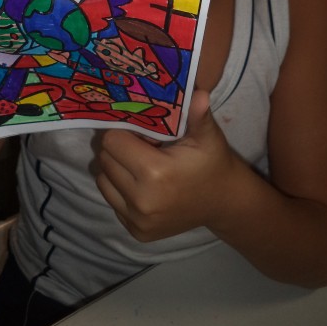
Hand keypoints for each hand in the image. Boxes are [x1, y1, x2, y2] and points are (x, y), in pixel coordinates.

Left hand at [96, 90, 237, 240]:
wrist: (223, 202)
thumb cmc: (212, 162)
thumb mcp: (208, 136)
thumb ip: (198, 114)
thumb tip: (198, 93)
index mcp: (155, 173)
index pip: (112, 141)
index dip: (125, 131)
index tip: (143, 133)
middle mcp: (141, 200)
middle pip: (105, 160)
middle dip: (119, 149)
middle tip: (143, 147)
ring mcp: (138, 220)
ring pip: (103, 181)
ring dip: (116, 169)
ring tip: (140, 166)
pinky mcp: (137, 232)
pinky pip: (112, 201)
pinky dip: (121, 189)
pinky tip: (144, 185)